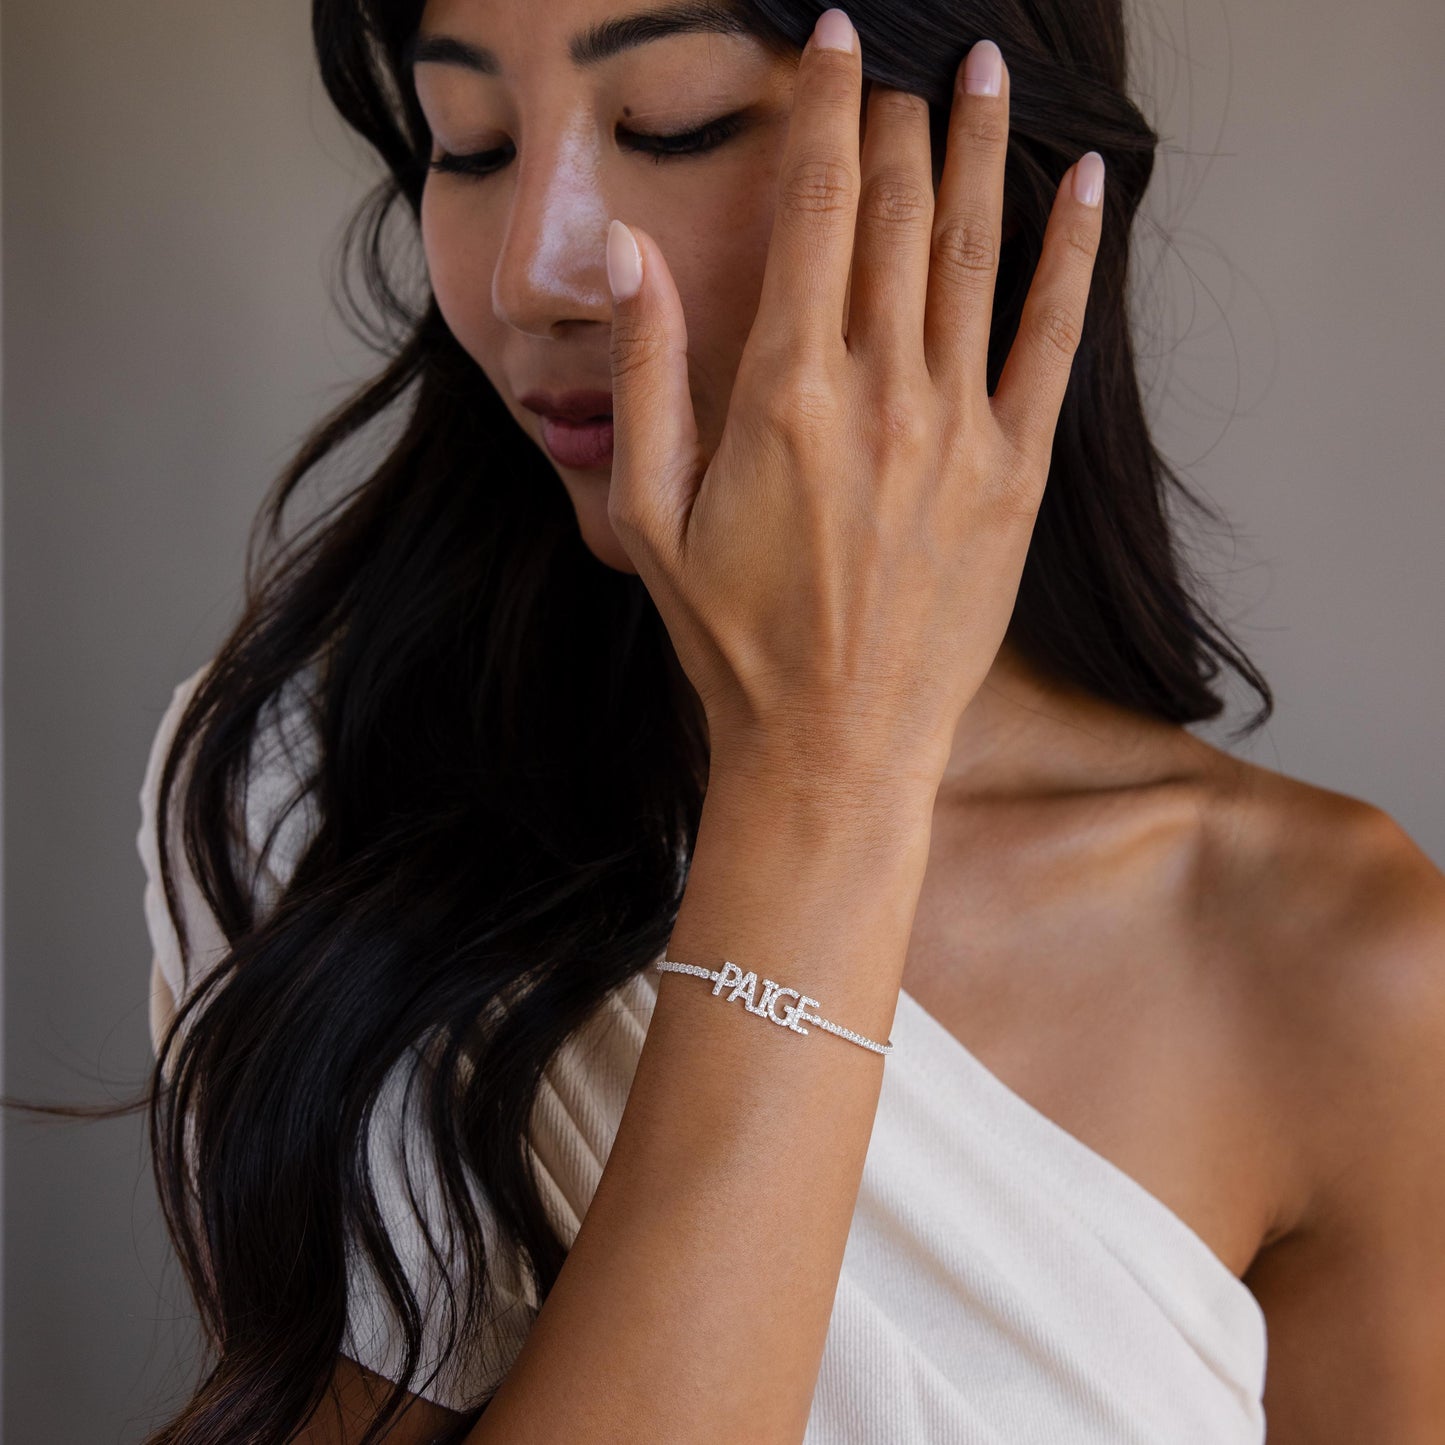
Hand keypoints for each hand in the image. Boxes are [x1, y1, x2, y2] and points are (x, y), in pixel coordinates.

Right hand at [603, 12, 1103, 788]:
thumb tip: (631, 254)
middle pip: (900, 213)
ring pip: (976, 256)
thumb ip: (646, 375)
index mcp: (785, 391)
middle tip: (911, 59)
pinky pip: (1054, 343)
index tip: (837, 42)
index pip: (817, 205)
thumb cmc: (733, 640)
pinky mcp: (1014, 478)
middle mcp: (881, 392)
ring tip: (992, 73)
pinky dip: (1072, 257)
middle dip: (904, 119)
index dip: (829, 106)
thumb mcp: (651, 515)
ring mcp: (958, 432)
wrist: (833, 744)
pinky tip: (1087, 185)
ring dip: (985, 153)